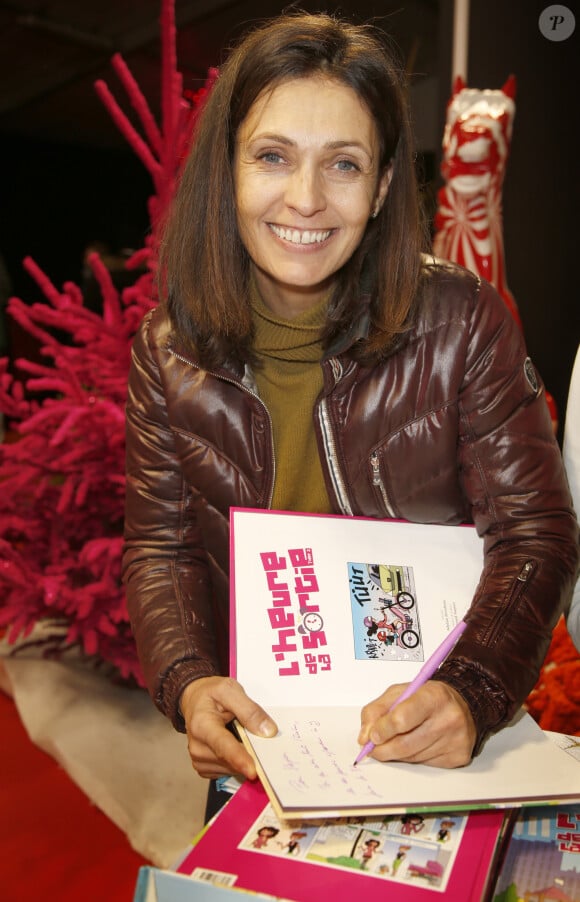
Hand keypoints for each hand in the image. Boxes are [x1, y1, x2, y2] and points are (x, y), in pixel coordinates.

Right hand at [180, 676, 277, 779]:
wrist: (194, 700)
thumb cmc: (210, 694)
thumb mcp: (229, 689)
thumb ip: (249, 710)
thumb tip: (268, 731)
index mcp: (201, 725)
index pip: (223, 745)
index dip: (238, 759)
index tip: (252, 771)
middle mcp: (197, 746)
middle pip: (230, 760)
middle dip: (249, 754)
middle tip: (258, 739)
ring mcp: (199, 759)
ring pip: (233, 768)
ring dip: (242, 756)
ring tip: (238, 734)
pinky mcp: (204, 768)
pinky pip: (228, 771)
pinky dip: (236, 761)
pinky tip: (234, 744)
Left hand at [358, 680, 475, 767]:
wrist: (463, 704)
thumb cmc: (428, 697)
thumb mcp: (400, 692)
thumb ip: (376, 710)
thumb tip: (364, 738)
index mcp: (433, 696)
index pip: (402, 718)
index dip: (383, 729)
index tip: (372, 736)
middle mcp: (448, 718)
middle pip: (405, 744)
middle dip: (383, 749)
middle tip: (373, 749)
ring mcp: (456, 739)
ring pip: (413, 757)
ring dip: (397, 754)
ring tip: (396, 743)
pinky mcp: (459, 756)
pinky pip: (425, 764)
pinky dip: (413, 758)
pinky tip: (417, 745)